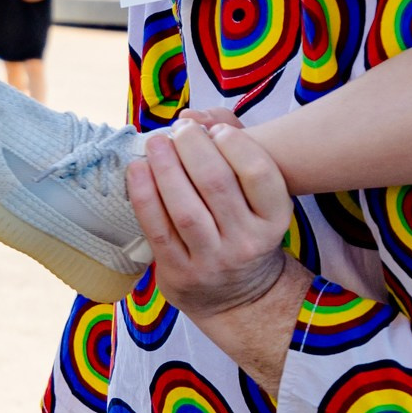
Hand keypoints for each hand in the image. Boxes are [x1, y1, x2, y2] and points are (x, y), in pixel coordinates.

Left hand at [127, 115, 303, 335]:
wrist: (237, 295)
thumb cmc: (243, 228)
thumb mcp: (257, 198)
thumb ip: (237, 151)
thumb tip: (197, 117)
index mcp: (274, 219)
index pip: (260, 174)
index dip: (235, 143)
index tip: (216, 129)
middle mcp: (247, 242)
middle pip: (217, 184)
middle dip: (193, 147)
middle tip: (181, 130)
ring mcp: (213, 261)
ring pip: (185, 209)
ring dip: (166, 168)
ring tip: (157, 142)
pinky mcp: (180, 272)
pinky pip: (158, 230)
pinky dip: (144, 196)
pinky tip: (137, 169)